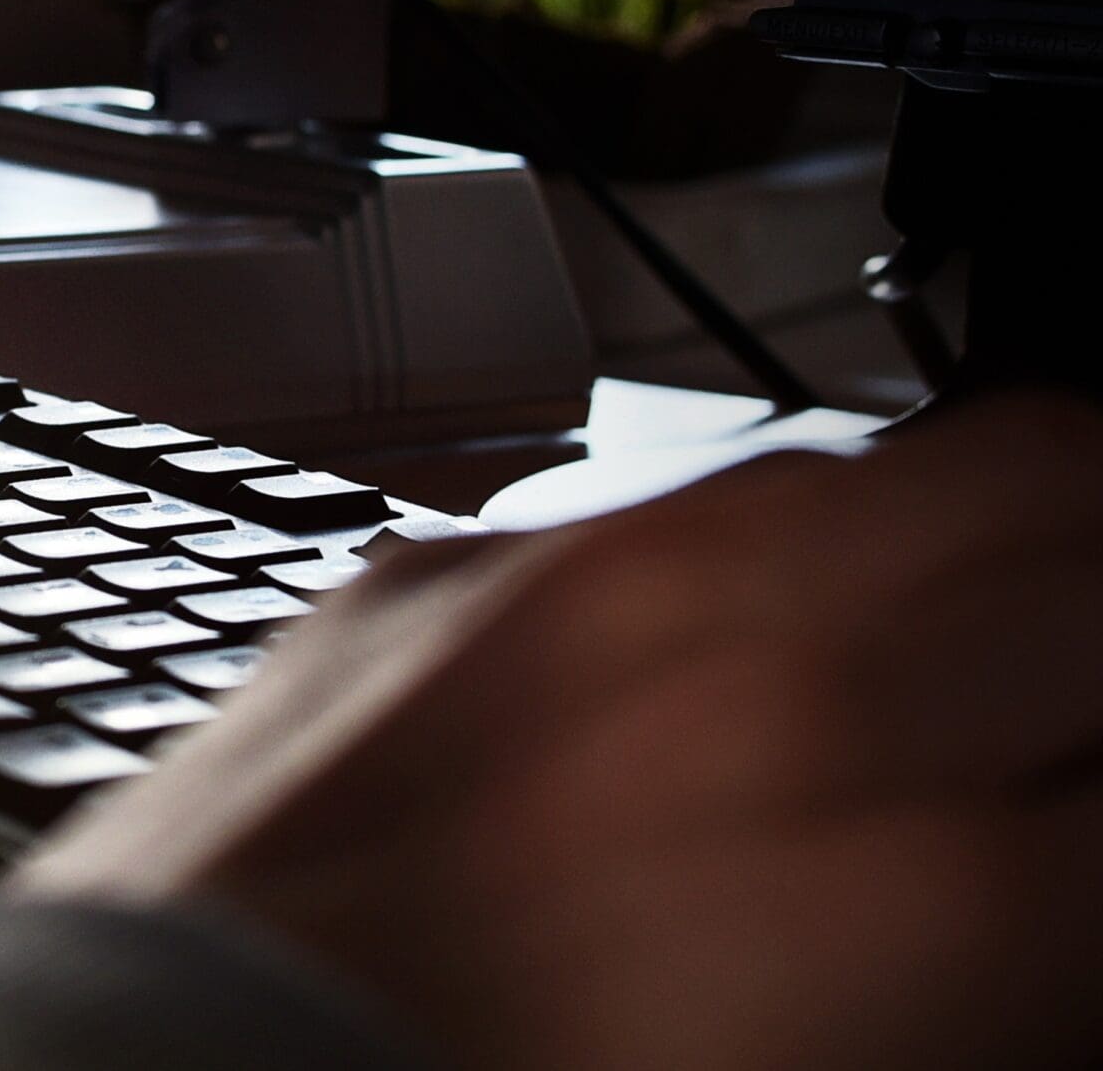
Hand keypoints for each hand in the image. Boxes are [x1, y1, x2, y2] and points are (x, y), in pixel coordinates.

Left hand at [17, 394, 1102, 1069]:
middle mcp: (759, 686)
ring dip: (980, 558)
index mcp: (907, 900)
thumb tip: (1024, 893)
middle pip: (1085, 531)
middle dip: (1095, 637)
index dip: (1102, 807)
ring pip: (918, 466)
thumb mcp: (826, 1068)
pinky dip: (764, 567)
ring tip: (956, 671)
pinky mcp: (442, 570)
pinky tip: (735, 665)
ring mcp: (581, 593)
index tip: (1066, 832)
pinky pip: (686, 503)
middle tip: (1056, 724)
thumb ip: (981, 970)